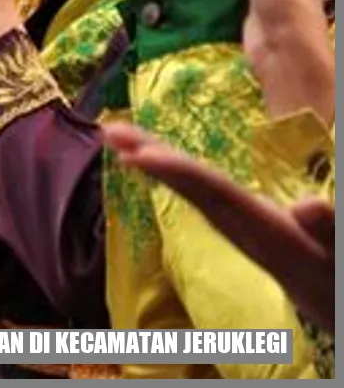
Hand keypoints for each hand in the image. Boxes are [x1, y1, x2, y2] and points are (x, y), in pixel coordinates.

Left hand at [104, 122, 333, 333]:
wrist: (332, 300)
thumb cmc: (336, 269)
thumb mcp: (339, 251)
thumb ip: (327, 230)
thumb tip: (308, 205)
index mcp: (264, 229)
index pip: (214, 194)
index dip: (179, 172)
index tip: (140, 155)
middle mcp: (239, 227)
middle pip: (188, 187)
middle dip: (149, 158)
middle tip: (109, 131)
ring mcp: (234, 226)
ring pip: (187, 188)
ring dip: (152, 160)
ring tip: (116, 135)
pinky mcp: (235, 224)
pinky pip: (196, 191)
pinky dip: (171, 171)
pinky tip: (148, 157)